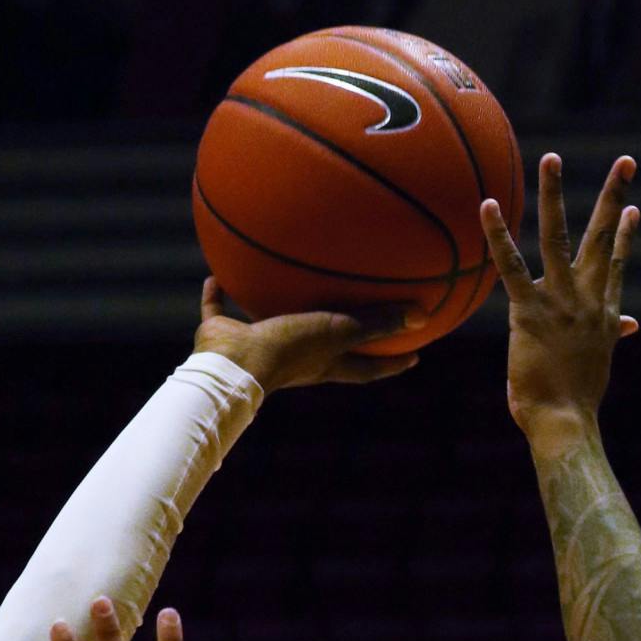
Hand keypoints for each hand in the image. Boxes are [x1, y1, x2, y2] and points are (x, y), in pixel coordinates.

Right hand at [193, 278, 422, 389]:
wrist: (233, 364)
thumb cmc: (290, 349)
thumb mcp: (338, 331)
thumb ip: (375, 323)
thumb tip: (423, 317)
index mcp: (324, 364)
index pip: (366, 368)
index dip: (391, 364)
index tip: (414, 356)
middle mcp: (295, 359)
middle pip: (326, 350)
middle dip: (345, 340)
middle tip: (366, 323)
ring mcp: (260, 347)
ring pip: (274, 326)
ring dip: (280, 310)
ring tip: (290, 287)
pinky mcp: (225, 336)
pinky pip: (220, 311)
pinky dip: (217, 295)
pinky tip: (217, 273)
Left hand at [481, 153, 639, 449]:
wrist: (565, 422)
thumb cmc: (575, 403)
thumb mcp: (598, 364)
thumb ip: (611, 336)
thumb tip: (633, 325)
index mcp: (604, 314)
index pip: (617, 265)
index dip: (625, 236)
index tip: (633, 209)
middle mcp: (587, 299)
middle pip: (603, 238)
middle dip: (614, 196)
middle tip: (626, 160)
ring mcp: (560, 301)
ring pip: (558, 236)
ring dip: (555, 194)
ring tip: (553, 158)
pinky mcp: (529, 311)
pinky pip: (510, 265)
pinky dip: (498, 234)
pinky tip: (489, 204)